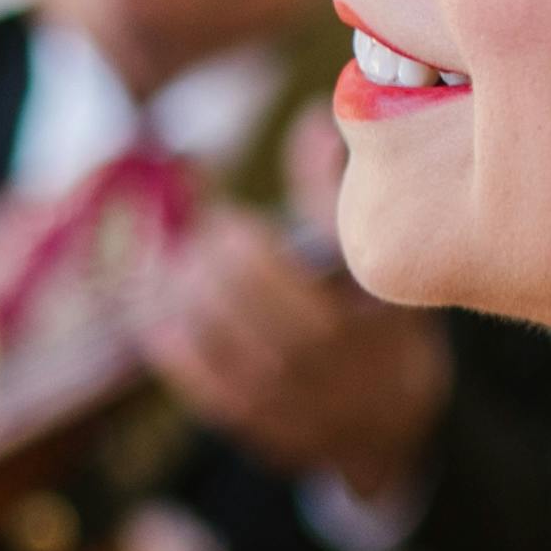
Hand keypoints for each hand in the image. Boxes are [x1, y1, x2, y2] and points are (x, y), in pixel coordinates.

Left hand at [142, 209, 451, 507]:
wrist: (390, 424)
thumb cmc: (376, 321)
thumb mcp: (373, 258)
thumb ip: (334, 192)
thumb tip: (311, 120)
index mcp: (376, 307)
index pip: (312, 262)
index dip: (253, 234)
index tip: (227, 214)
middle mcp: (342, 358)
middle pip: (259, 296)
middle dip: (218, 259)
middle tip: (201, 237)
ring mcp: (302, 399)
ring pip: (229, 341)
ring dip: (191, 296)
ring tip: (178, 268)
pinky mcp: (266, 430)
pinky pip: (209, 386)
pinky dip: (177, 347)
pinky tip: (160, 317)